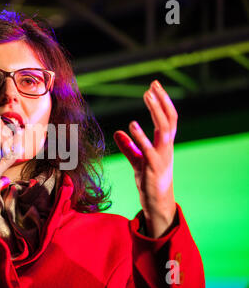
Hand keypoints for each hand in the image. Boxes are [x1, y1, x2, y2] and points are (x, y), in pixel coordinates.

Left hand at [113, 80, 177, 237]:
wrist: (156, 202)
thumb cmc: (149, 180)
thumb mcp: (138, 160)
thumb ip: (129, 146)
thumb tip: (118, 132)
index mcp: (165, 144)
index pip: (168, 118)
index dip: (163, 101)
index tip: (154, 85)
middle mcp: (167, 147)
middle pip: (169, 119)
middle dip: (162, 100)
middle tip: (153, 84)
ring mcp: (162, 157)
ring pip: (164, 129)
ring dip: (156, 111)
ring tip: (147, 95)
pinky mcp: (153, 167)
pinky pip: (148, 149)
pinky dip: (141, 136)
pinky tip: (132, 124)